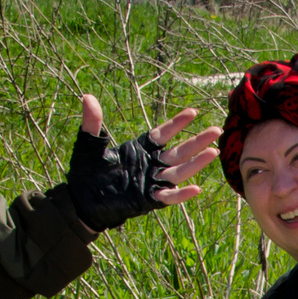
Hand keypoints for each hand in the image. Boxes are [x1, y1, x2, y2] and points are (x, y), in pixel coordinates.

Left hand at [66, 94, 219, 229]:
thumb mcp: (88, 145)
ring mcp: (151, 182)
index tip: (192, 112)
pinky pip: (167, 197)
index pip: (162, 134)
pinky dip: (181, 194)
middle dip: (197, 141)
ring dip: (196, 163)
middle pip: (178, 152)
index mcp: (140, 149)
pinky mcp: (147, 200)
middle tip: (216, 129)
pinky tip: (196, 189)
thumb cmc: (86, 173)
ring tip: (213, 151)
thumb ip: (92, 123)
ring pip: (178, 172)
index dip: (177, 124)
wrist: (80, 201)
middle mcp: (150, 164)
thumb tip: (88, 97)